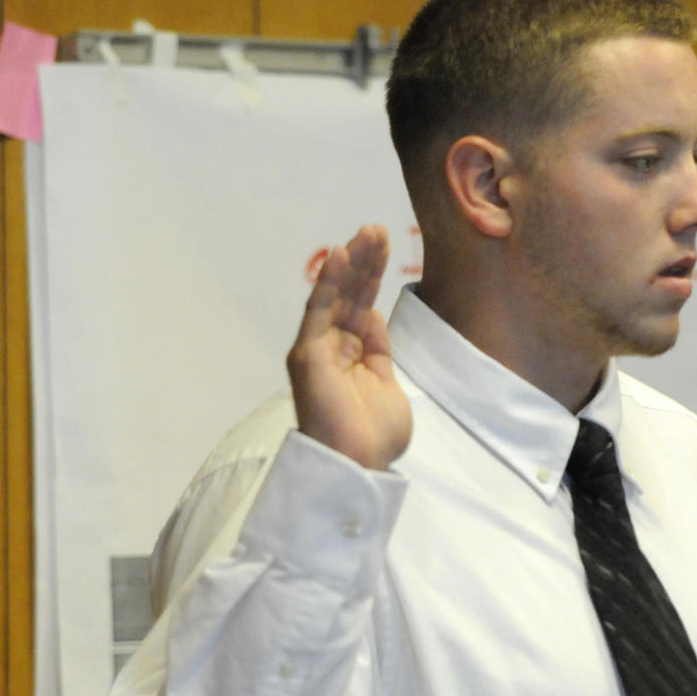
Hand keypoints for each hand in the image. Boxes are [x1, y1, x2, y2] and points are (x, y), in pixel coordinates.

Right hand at [287, 225, 411, 469]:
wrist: (358, 466)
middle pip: (349, 296)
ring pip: (335, 296)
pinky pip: (319, 310)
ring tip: (368, 232)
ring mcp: (318, 349)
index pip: (362, 306)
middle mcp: (331, 348)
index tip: (383, 247)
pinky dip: (329, 282)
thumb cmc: (374, 438)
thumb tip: (374, 318)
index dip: (372, 277)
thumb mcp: (387, 386)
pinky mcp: (309, 354)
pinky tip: (342, 255)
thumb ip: (380, 352)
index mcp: (351, 356)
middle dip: (364, 261)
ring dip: (351, 263)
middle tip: (377, 229)